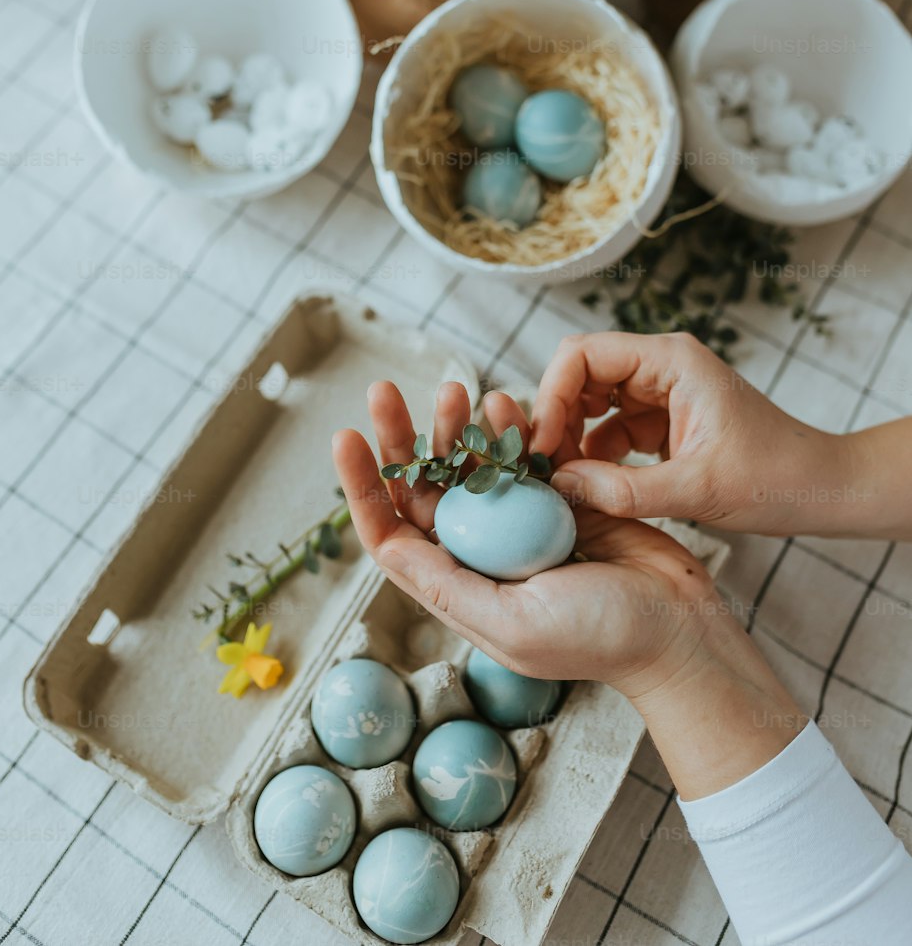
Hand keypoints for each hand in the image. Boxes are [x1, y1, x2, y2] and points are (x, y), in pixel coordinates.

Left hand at [333, 378, 806, 799]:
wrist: (680, 629)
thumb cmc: (601, 639)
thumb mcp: (514, 624)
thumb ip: (449, 586)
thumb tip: (386, 547)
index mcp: (459, 587)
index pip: (392, 532)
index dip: (363, 486)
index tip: (347, 436)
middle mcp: (481, 553)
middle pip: (424, 485)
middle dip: (402, 437)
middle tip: (386, 390)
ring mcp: (520, 524)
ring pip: (471, 464)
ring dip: (455, 425)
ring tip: (454, 388)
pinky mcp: (560, 500)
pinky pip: (522, 455)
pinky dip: (509, 428)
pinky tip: (500, 402)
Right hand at [530, 331, 851, 537]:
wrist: (822, 490)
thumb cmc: (777, 478)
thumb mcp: (698, 489)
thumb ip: (625, 490)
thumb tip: (561, 488)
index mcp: (671, 359)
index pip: (582, 354)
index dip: (552, 395)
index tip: (541, 446)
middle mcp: (661, 365)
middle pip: (580, 375)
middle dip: (556, 419)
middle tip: (543, 469)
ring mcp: (661, 392)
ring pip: (590, 403)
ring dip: (572, 440)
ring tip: (563, 484)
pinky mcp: (663, 421)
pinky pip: (610, 429)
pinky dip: (594, 456)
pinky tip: (591, 489)